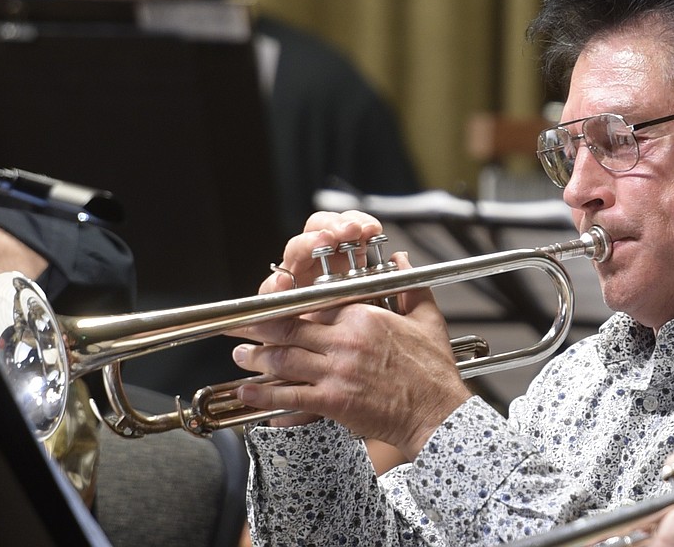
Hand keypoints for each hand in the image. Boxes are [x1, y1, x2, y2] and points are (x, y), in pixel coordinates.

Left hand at [230, 211, 472, 457]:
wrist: (437, 413)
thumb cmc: (433, 370)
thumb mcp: (427, 318)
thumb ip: (409, 285)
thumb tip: (402, 259)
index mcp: (362, 316)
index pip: (314, 304)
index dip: (286, 304)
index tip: (270, 306)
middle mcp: (344, 340)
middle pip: (288, 329)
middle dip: (256, 327)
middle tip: (236, 326)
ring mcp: (336, 371)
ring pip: (284, 360)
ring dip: (255, 358)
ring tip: (239, 356)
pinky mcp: (333, 401)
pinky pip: (291, 396)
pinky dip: (265, 394)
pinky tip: (248, 392)